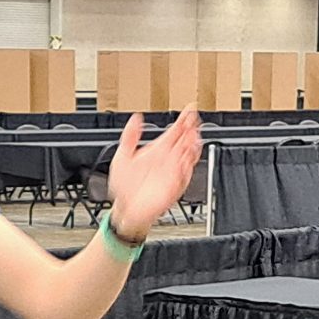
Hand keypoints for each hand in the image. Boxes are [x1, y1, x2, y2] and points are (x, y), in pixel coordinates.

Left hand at [108, 108, 203, 238]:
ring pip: (187, 157)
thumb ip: (130, 136)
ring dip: (192, 146)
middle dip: (191, 130)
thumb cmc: (124, 186)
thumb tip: (135, 118)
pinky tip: (186, 158)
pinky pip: (183, 175)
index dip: (183, 121)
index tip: (190, 110)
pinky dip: (185, 167)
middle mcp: (168, 160)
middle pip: (184, 141)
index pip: (174, 132)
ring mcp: (172, 173)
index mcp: (157, 150)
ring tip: (194, 136)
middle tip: (195, 120)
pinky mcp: (174, 187)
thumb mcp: (122, 156)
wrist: (125, 209)